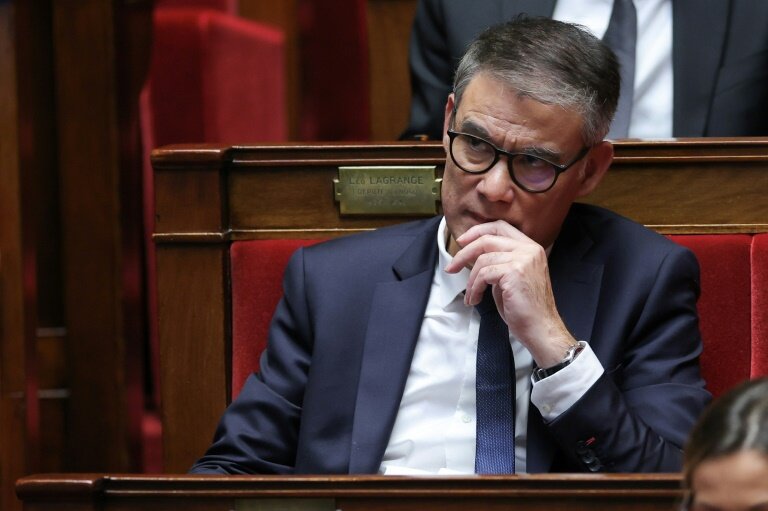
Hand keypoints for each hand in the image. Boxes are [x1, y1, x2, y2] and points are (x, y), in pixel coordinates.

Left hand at [444, 220, 576, 366]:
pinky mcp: (515, 272)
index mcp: (530, 247)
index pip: (500, 227)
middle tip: (451, 267)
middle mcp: (529, 249)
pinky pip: (484, 275)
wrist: (540, 328)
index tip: (461, 241)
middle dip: (464, 253)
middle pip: (487, 239)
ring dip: (470, 280)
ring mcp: (523, 259)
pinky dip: (474, 288)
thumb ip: (499, 262)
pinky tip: (475, 300)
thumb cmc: (524, 308)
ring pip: (483, 259)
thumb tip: (473, 255)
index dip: (477, 231)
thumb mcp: (511, 277)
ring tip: (470, 296)